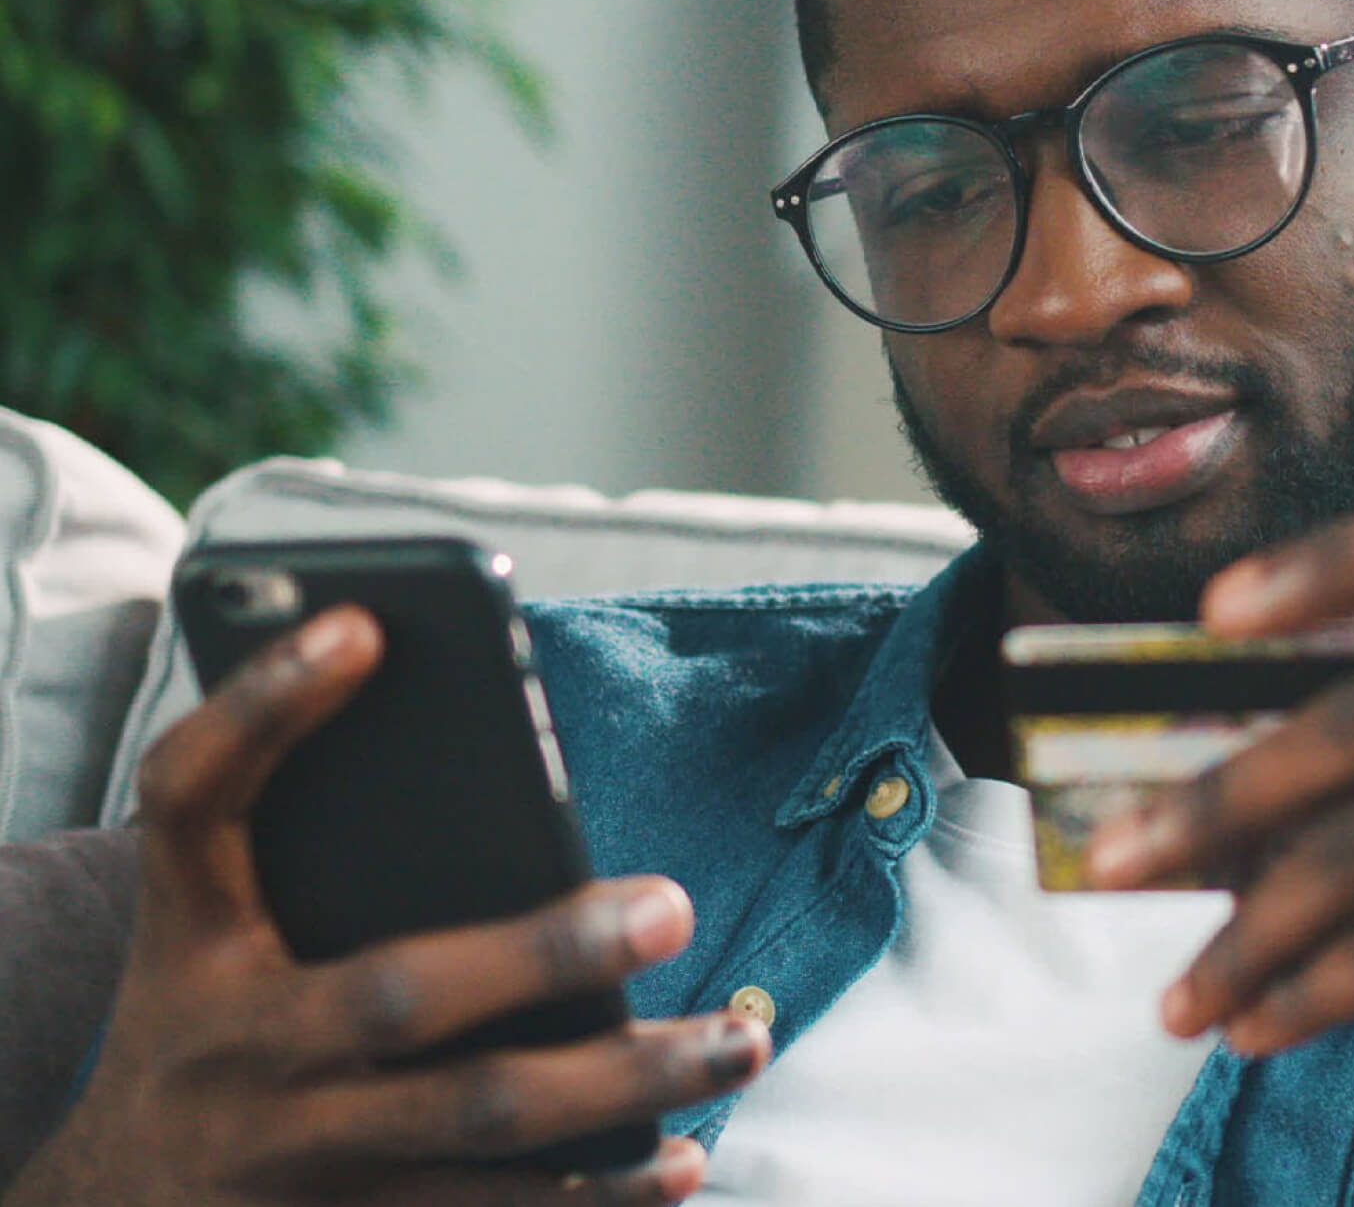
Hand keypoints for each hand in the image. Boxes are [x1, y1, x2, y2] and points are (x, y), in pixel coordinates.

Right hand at [3, 607, 767, 1206]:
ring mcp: (295, 1153)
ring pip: (478, 1117)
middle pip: (397, 991)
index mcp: (191, 936)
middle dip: (546, 950)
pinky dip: (592, 1193)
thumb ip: (307, 848)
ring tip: (741, 1041)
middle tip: (674, 905)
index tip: (366, 624)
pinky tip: (682, 1163)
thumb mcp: (209, 936)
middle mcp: (235, 1044)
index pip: (195, 799)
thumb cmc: (201, 1028)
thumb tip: (500, 765)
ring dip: (624, 1082)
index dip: (265, 708)